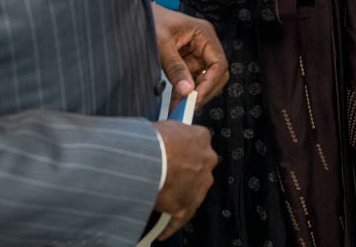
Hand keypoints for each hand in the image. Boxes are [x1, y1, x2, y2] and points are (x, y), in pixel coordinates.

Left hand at [152, 3, 228, 106]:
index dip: (210, 83)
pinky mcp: (187, 61)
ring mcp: (196, 53)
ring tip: (178, 107)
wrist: (136, 16)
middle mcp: (204, 44)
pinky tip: (176, 102)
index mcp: (204, 34)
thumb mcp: (161, 44)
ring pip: (204, 80)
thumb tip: (187, 90)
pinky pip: (191, 80)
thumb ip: (175, 67)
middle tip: (188, 106)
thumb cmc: (150, 21)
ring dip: (193, 94)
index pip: (218, 63)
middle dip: (204, 90)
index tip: (196, 98)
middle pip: (215, 73)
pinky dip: (185, 92)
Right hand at [152, 121, 218, 236]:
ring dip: (179, 196)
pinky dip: (170, 224)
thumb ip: (171, 133)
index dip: (184, 149)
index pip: (197, 143)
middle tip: (167, 175)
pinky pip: (181, 216)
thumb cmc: (152, 140)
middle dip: (185, 172)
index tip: (176, 154)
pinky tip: (162, 230)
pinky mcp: (189, 204)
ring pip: (192, 191)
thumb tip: (162, 137)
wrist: (148, 158)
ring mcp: (200, 184)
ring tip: (161, 199)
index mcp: (201, 137)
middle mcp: (206, 160)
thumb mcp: (164, 126)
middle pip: (198, 167)